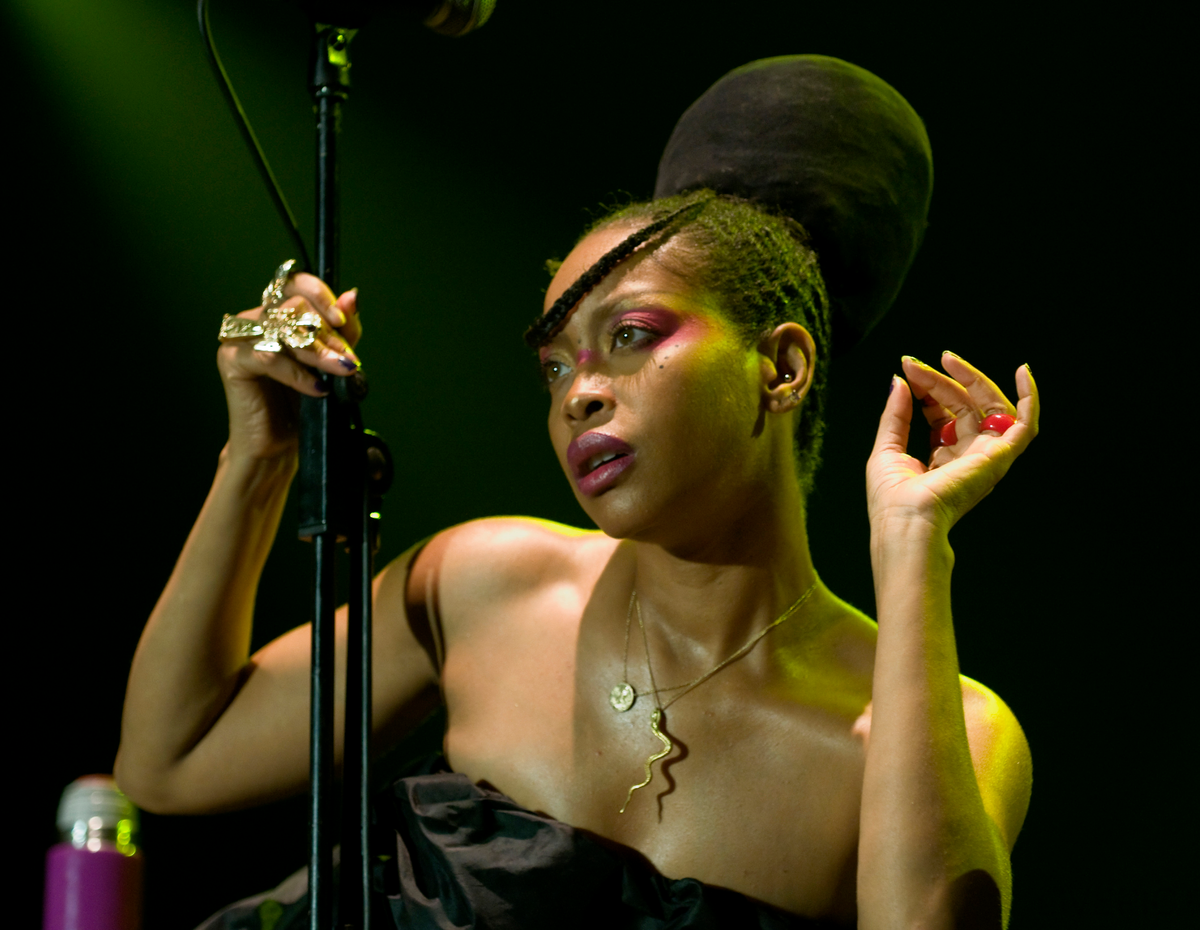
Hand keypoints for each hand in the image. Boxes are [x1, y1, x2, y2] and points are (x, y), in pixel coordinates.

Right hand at [216, 272, 361, 460]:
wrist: (280, 443)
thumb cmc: (303, 401)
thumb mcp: (332, 361)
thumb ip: (342, 330)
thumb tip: (351, 296)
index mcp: (278, 312)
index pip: (297, 284)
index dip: (322, 297)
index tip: (343, 320)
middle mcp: (256, 318)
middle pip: (294, 306)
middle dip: (328, 333)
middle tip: (346, 359)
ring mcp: (240, 337)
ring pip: (283, 329)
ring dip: (317, 352)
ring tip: (339, 371)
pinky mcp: (231, 361)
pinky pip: (269, 357)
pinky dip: (297, 373)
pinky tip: (316, 389)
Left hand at [867, 352, 1038, 533]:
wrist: (907, 522)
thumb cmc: (892, 500)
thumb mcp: (886, 448)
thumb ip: (896, 414)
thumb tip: (899, 380)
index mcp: (942, 460)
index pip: (943, 415)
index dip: (928, 390)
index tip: (908, 371)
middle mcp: (967, 458)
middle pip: (963, 407)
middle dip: (940, 381)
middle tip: (915, 364)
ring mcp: (985, 457)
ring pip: (987, 407)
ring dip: (970, 379)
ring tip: (947, 360)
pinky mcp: (999, 457)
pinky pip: (1026, 425)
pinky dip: (1030, 398)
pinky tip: (1023, 372)